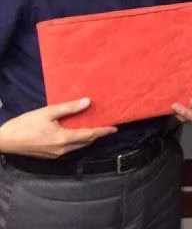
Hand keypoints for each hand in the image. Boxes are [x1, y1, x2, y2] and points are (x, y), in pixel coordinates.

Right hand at [0, 98, 116, 157]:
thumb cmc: (24, 125)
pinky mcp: (49, 155)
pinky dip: (77, 141)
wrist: (4, 141)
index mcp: (64, 138)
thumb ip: (69, 108)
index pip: (90, 135)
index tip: (114, 128)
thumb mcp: (47, 112)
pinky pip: (69, 148)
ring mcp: (55, 154)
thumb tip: (88, 102)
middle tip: (106, 126)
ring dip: (87, 138)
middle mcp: (62, 149)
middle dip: (97, 134)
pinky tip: (76, 132)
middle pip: (86, 142)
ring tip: (94, 128)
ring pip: (77, 146)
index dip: (103, 131)